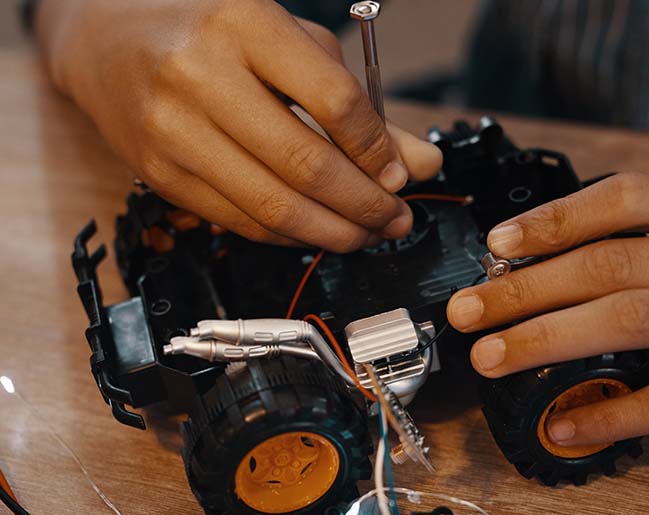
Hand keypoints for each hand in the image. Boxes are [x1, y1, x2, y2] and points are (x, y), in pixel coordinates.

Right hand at [37, 0, 441, 249]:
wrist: (110, 44)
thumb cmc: (211, 35)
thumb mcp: (291, 47)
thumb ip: (358, 104)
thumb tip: (419, 162)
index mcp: (247, 27)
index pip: (333, 101)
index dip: (377, 150)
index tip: (401, 176)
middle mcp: (203, 76)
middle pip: (306, 164)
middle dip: (365, 205)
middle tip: (395, 219)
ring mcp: (175, 131)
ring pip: (274, 206)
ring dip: (334, 232)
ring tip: (367, 233)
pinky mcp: (163, 176)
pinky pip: (243, 222)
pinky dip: (292, 235)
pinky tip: (318, 230)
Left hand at [447, 173, 648, 445]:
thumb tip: (543, 258)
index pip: (625, 197)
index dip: (553, 221)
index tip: (497, 245)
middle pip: (612, 265)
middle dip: (526, 289)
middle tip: (469, 311)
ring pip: (632, 321)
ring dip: (547, 339)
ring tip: (492, 355)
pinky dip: (610, 413)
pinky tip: (562, 421)